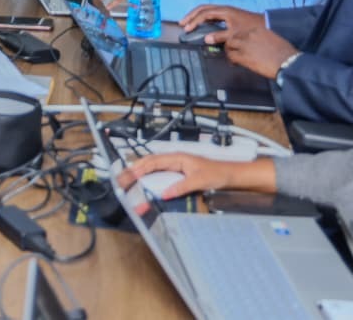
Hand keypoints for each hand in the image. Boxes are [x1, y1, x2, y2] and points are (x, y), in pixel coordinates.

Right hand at [117, 153, 237, 200]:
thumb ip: (181, 186)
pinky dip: (149, 177)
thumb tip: (165, 193)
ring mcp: (176, 166)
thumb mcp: (199, 181)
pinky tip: (144, 183)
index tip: (130, 175)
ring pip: (152, 167)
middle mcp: (175, 160)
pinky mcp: (178, 173)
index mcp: (177, 158)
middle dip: (134, 169)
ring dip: (140, 172)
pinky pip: (159, 173)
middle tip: (122, 178)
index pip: (153, 161)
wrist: (230, 175)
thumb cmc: (218, 173)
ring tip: (128, 180)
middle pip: (149, 162)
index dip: (140, 168)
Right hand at [180, 4, 261, 33]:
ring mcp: (228, 12)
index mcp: (225, 11)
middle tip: (182, 23)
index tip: (186, 29)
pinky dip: (206, 19)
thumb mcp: (236, 35)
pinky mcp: (231, 17)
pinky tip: (204, 25)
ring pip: (208, 11)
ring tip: (190, 23)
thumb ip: (220, 36)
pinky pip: (214, 15)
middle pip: (203, 9)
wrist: (267, 27)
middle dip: (192, 15)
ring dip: (198, 16)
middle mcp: (225, 9)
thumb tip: (206, 39)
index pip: (204, 13)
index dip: (194, 21)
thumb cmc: (252, 29)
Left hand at [213, 26, 298, 78]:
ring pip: (229, 44)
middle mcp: (250, 35)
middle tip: (233, 49)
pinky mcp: (243, 56)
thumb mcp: (275, 39)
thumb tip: (260, 45)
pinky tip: (234, 63)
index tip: (242, 43)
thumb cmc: (286, 53)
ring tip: (232, 56)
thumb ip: (264, 39)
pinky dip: (231, 60)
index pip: (243, 30)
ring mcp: (245, 45)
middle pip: (233, 35)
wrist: (288, 62)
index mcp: (258, 29)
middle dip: (232, 43)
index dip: (241, 37)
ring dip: (229, 50)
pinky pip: (231, 56)